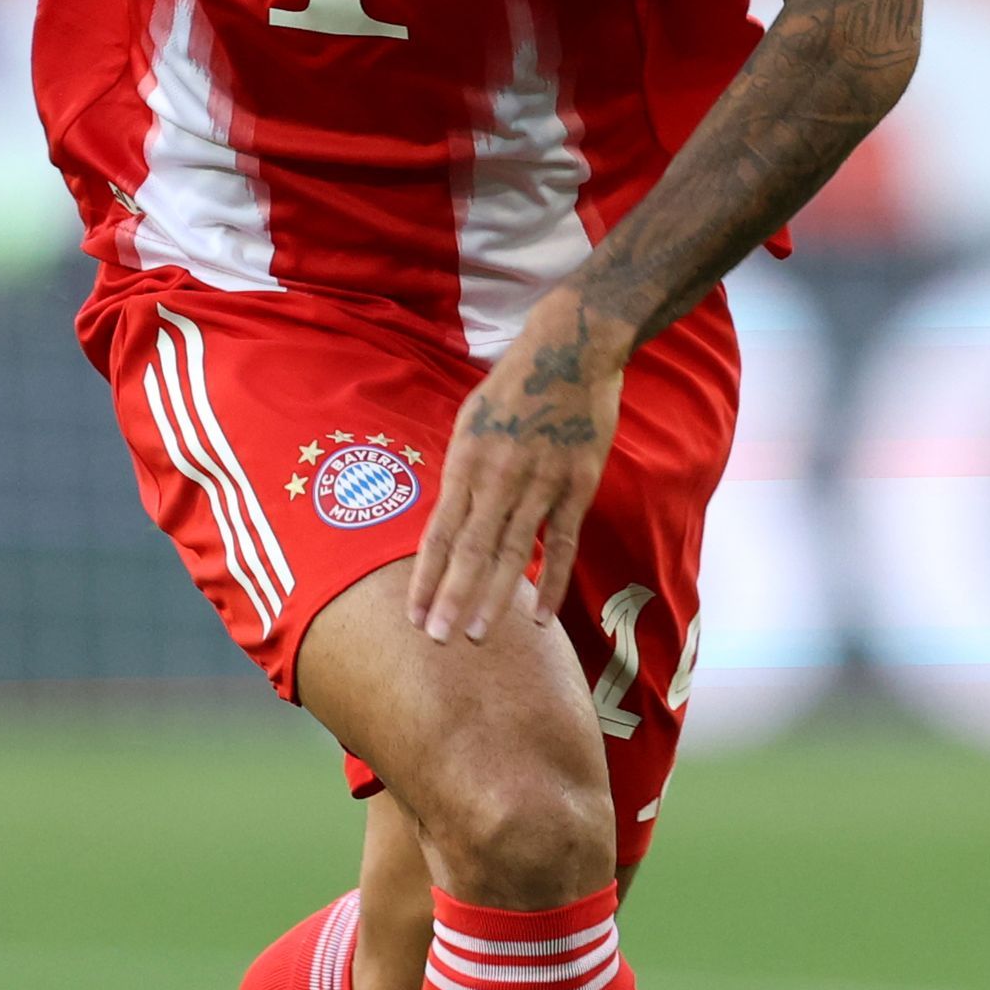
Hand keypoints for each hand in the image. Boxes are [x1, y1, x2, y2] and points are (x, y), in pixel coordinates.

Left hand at [409, 284, 626, 644]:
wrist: (570, 350)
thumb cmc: (513, 388)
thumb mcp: (469, 422)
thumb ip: (461, 472)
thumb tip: (448, 520)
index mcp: (466, 461)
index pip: (440, 532)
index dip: (425, 576)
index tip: (412, 615)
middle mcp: (498, 477)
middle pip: (472, 549)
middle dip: (451, 598)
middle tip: (437, 639)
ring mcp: (540, 483)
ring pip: (513, 552)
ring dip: (493, 598)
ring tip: (475, 635)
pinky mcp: (577, 486)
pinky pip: (562, 543)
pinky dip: (552, 581)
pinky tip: (539, 617)